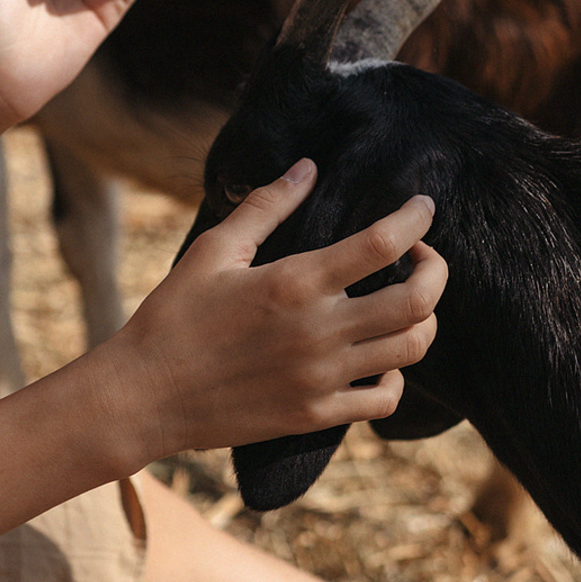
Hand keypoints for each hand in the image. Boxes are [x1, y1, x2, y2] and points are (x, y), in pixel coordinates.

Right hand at [106, 158, 445, 462]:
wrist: (144, 396)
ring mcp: (322, 378)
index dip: (415, 220)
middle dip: (436, 271)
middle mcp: (318, 331)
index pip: (382, 244)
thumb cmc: (174, 315)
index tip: (422, 207)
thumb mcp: (214, 250)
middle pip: (418, 301)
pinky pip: (384, 399)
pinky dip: (396, 375)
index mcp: (294, 282)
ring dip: (424, 320)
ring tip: (407, 303)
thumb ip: (267, 206)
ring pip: (411, 348)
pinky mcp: (316, 415)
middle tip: (423, 258)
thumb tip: (308, 167)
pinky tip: (379, 357)